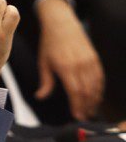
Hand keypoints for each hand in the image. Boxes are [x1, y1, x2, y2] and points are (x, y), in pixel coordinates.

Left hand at [34, 0, 103, 120]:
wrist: (62, 24)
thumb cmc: (49, 44)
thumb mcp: (43, 63)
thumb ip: (45, 82)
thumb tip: (40, 97)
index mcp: (66, 67)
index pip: (75, 92)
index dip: (77, 106)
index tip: (77, 116)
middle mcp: (80, 65)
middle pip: (87, 91)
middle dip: (86, 106)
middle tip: (84, 117)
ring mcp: (90, 61)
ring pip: (96, 85)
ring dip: (94, 100)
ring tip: (90, 110)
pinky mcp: (95, 58)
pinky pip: (100, 77)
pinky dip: (99, 89)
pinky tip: (95, 97)